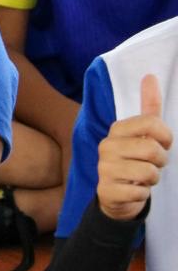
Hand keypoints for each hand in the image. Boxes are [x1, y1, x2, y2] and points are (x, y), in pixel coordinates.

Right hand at [97, 75, 171, 220]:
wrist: (117, 193)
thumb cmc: (135, 159)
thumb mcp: (142, 133)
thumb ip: (148, 106)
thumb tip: (150, 75)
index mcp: (116, 130)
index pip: (152, 122)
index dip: (166, 136)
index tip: (162, 144)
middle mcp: (106, 147)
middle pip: (153, 150)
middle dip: (160, 161)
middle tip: (151, 164)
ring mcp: (104, 169)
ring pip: (149, 173)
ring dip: (152, 179)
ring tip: (141, 178)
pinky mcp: (106, 191)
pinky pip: (140, 193)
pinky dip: (142, 194)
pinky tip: (132, 190)